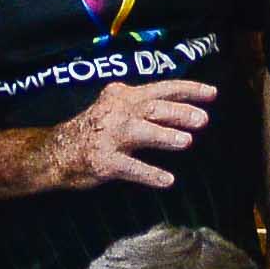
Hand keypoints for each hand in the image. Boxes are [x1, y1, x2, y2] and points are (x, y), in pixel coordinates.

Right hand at [59, 78, 220, 191]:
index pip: (161, 88)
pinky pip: (130, 168)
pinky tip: (168, 180)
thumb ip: (143, 103)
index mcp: (124, 95)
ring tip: (186, 142)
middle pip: (152, 108)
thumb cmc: (94, 130)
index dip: (188, 90)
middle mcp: (116, 112)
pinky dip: (150, 174)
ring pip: (140, 132)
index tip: (212, 94)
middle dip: (179, 113)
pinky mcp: (102, 161)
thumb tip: (184, 106)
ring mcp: (108, 137)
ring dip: (164, 136)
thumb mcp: (116, 106)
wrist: (56, 152)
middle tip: (203, 120)